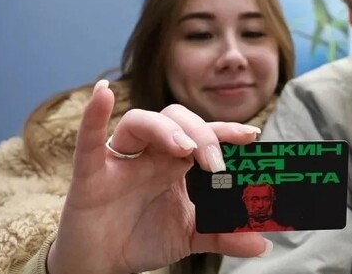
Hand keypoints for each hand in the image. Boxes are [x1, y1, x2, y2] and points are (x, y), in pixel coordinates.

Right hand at [47, 80, 271, 273]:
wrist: (100, 264)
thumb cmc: (142, 238)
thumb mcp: (190, 237)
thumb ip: (224, 236)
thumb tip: (262, 244)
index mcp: (174, 163)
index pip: (203, 134)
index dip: (226, 130)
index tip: (251, 135)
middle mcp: (149, 153)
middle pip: (176, 120)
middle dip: (200, 134)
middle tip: (215, 162)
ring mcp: (120, 160)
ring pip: (140, 122)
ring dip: (165, 129)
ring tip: (184, 148)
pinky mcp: (90, 174)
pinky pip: (89, 140)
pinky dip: (94, 116)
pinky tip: (104, 94)